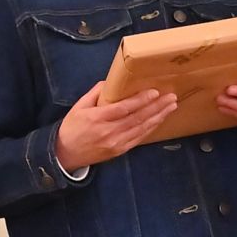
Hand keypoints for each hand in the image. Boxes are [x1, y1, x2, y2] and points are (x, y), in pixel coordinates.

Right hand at [56, 82, 177, 171]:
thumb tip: (112, 81)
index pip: (123, 108)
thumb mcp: (79, 106)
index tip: (154, 92)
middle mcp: (109, 132)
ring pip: (141, 129)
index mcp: (97, 118)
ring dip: (158, 117)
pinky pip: (139, 138)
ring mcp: (116, 143)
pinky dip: (151, 128)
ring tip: (171, 106)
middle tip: (171, 97)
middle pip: (137, 118)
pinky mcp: (120, 150)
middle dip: (156, 107)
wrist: (65, 154)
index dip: (140, 100)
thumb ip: (95, 93)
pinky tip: (160, 120)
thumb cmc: (72, 127)